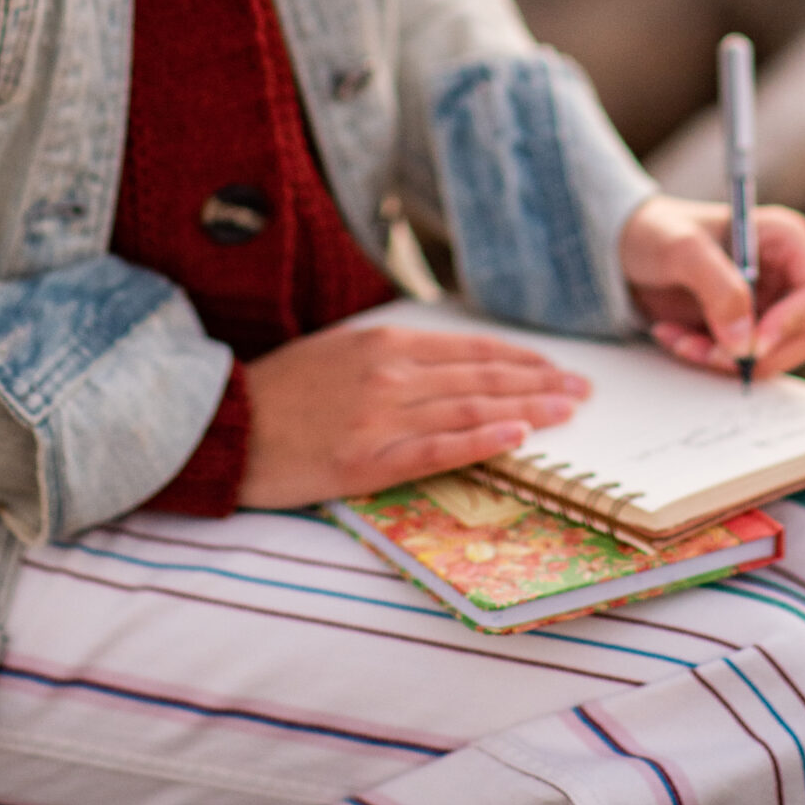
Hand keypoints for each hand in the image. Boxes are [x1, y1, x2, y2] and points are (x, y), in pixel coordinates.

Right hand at [237, 322, 589, 508]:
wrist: (220, 424)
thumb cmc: (281, 392)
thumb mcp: (340, 353)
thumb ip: (394, 358)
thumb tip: (451, 365)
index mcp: (385, 345)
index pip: (471, 350)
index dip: (521, 359)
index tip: (558, 368)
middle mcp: (389, 374)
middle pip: (480, 377)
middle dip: (539, 382)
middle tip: (584, 391)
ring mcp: (378, 417)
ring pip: (469, 408)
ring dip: (527, 408)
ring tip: (568, 411)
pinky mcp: (364, 460)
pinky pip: (434, 449)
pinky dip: (479, 440)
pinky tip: (517, 437)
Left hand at [619, 193, 804, 379]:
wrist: (624, 247)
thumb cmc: (654, 231)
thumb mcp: (680, 248)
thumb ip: (718, 286)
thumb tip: (746, 340)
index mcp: (788, 242)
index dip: (794, 324)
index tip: (753, 342)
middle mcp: (788, 275)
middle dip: (755, 352)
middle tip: (707, 352)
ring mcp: (770, 305)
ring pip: (773, 356)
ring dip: (725, 360)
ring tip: (680, 341)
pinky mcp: (747, 329)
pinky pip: (744, 361)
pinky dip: (709, 359)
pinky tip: (674, 337)